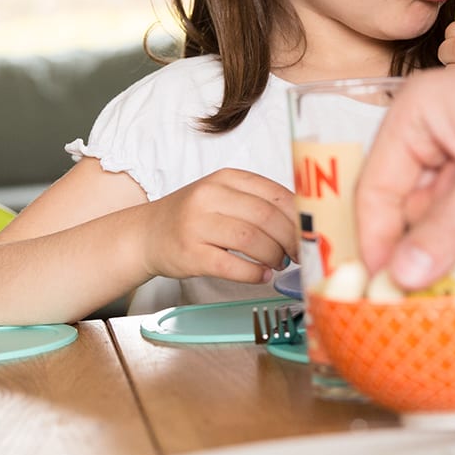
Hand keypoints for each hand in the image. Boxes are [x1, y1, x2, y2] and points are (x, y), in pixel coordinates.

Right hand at [139, 168, 296, 283]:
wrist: (146, 234)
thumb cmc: (192, 217)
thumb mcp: (221, 196)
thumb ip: (257, 203)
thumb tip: (301, 223)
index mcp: (225, 178)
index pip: (275, 194)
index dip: (298, 217)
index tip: (309, 233)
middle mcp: (210, 196)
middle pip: (267, 217)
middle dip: (290, 240)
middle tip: (295, 253)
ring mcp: (197, 225)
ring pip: (252, 240)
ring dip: (273, 256)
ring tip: (278, 263)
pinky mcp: (190, 254)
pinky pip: (233, 266)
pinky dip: (254, 274)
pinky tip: (261, 275)